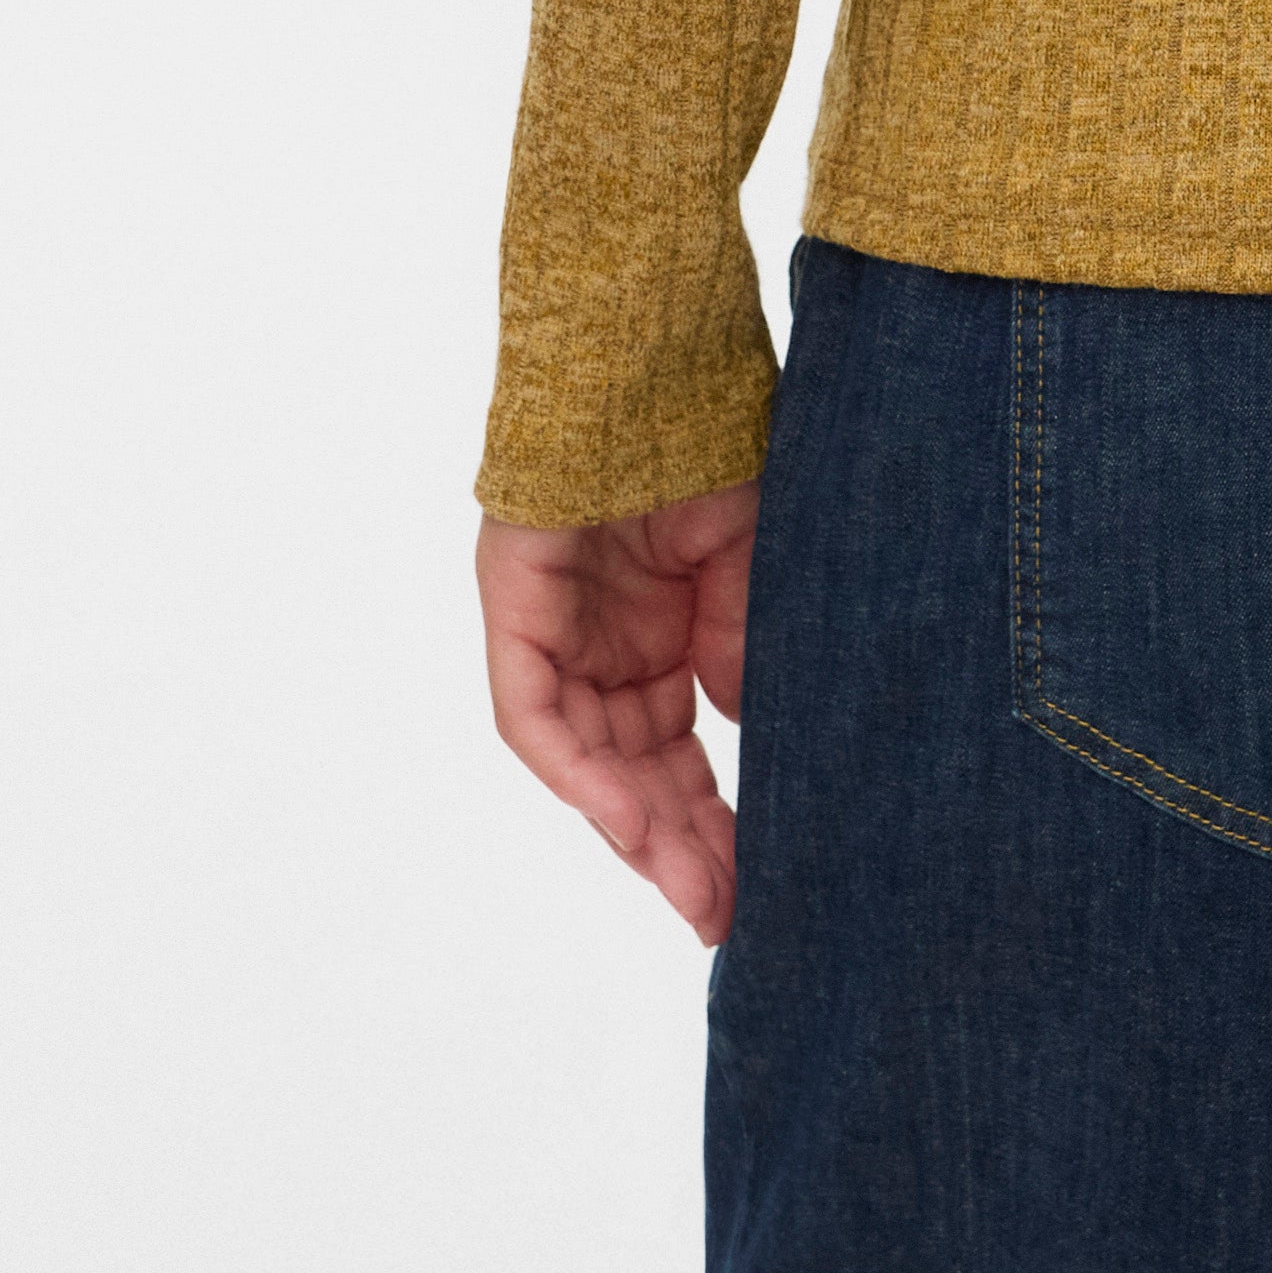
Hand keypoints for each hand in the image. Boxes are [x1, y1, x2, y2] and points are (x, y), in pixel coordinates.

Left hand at [478, 486, 757, 940]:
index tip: (757, 885)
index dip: (714, 823)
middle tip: (721, 914)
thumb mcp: (755, 563)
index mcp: (662, 640)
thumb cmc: (710, 442)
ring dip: (636, 827)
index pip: (681, 755)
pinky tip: (625, 817)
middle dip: (679, 847)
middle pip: (634, 773)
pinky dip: (580, 770)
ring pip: (588, 761)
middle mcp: (603, 651)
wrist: (654, 359)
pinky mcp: (514, 616)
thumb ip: (746, 650)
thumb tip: (752, 738)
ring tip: (689, 886)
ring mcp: (555, 637)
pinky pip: (536, 718)